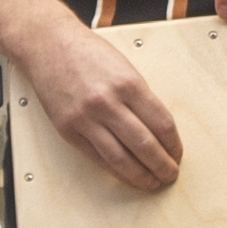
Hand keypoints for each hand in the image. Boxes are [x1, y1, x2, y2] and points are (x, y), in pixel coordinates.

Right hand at [19, 15, 182, 191]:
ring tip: (152, 182)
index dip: (174, 145)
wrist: (49, 46)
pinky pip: (97, 157)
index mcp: (128, 84)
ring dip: (141, 176)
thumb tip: (161, 131)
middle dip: (162, 165)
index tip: (177, 154)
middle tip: (170, 174)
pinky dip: (115, 171)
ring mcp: (86, 118)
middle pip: (145, 145)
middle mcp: (107, 102)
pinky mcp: (68, 130)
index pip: (162, 124)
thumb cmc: (87, 53)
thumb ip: (142, 98)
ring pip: (121, 158)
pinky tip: (126, 175)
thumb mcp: (125, 69)